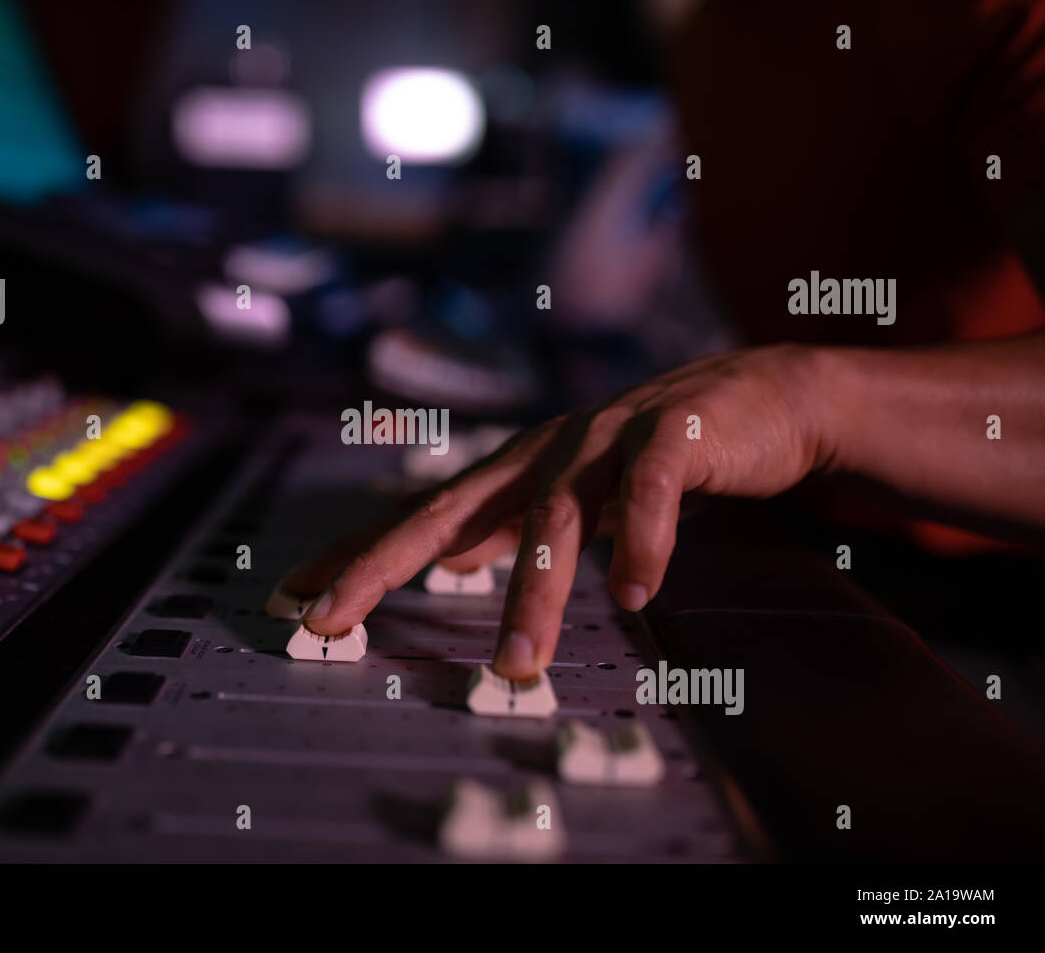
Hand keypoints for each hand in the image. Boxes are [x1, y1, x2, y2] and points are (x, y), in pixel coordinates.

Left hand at [283, 344, 835, 678]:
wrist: (766, 398)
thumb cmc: (661, 456)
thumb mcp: (574, 499)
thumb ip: (513, 525)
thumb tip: (451, 562)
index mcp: (516, 472)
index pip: (421, 518)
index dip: (357, 557)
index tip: (295, 598)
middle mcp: (546, 451)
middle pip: (448, 509)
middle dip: (382, 565)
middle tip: (332, 618)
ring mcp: (607, 437)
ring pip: (553, 515)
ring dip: (533, 592)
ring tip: (517, 662)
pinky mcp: (677, 433)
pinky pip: (653, 488)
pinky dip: (644, 540)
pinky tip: (637, 592)